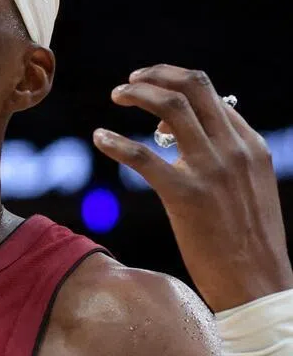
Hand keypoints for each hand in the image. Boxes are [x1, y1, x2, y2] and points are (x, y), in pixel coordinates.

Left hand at [93, 65, 291, 312]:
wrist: (257, 281)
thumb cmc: (247, 239)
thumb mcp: (249, 187)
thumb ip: (227, 155)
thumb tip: (189, 130)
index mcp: (250, 145)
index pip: (210, 93)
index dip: (175, 84)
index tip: (150, 88)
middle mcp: (233, 149)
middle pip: (193, 87)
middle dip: (155, 75)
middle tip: (129, 81)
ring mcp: (210, 170)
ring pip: (171, 107)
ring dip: (138, 93)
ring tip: (117, 95)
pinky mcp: (185, 195)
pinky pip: (143, 156)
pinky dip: (116, 142)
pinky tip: (99, 138)